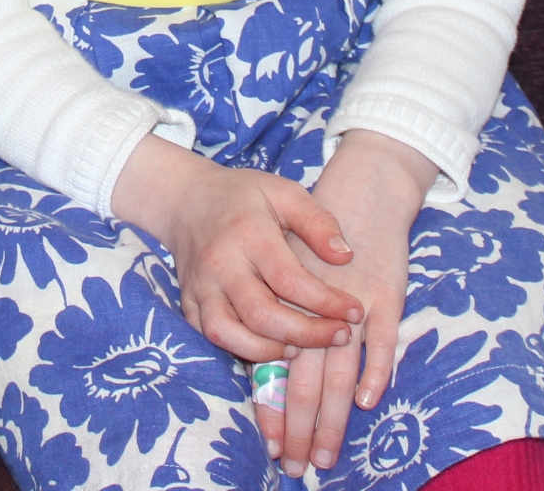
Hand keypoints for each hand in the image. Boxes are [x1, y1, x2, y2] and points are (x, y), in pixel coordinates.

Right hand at [111, 134, 361, 361]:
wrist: (187, 200)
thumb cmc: (244, 197)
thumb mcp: (284, 193)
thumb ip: (317, 221)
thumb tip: (345, 257)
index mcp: (248, 233)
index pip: (290, 280)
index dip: (327, 303)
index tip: (356, 312)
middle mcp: (220, 264)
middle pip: (262, 315)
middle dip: (307, 334)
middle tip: (341, 336)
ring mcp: (200, 287)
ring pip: (230, 334)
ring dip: (270, 351)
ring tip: (302, 348)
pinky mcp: (189, 303)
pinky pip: (213, 337)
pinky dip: (242, 349)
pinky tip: (272, 345)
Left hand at [257, 131, 434, 477]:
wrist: (361, 187)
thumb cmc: (317, 231)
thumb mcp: (287, 266)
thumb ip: (281, 313)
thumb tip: (273, 367)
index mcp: (288, 305)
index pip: (276, 369)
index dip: (274, 409)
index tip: (271, 447)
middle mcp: (316, 310)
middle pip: (305, 380)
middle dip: (300, 428)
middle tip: (296, 467)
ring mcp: (354, 304)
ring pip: (338, 370)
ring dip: (333, 417)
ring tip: (325, 455)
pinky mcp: (386, 294)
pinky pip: (382, 339)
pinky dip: (376, 369)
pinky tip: (369, 401)